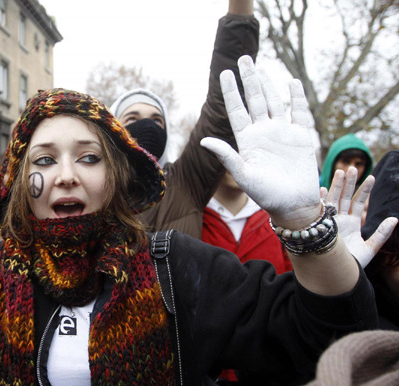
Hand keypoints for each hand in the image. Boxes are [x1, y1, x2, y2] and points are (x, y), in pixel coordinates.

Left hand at [201, 55, 320, 227]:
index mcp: (247, 140)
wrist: (293, 206)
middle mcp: (264, 132)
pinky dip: (297, 97)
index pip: (237, 110)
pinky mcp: (302, 136)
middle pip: (255, 100)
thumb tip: (203, 140)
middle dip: (250, 80)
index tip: (225, 73)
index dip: (231, 92)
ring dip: (268, 84)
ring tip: (261, 66)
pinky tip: (291, 82)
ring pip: (274, 101)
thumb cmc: (266, 194)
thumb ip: (226, 156)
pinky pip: (299, 112)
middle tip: (244, 58)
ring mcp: (283, 132)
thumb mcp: (244, 175)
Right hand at [322, 167, 397, 266]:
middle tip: (352, 167)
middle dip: (349, 183)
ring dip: (336, 186)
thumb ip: (382, 233)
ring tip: (341, 171)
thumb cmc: (353, 264)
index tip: (371, 177)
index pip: (359, 203)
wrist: (336, 276)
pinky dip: (320, 200)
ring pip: (333, 200)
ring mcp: (329, 222)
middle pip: (345, 197)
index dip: (364, 190)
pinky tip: (323, 189)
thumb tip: (395, 218)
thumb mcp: (371, 248)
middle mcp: (339, 220)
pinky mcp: (319, 227)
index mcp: (352, 224)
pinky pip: (319, 211)